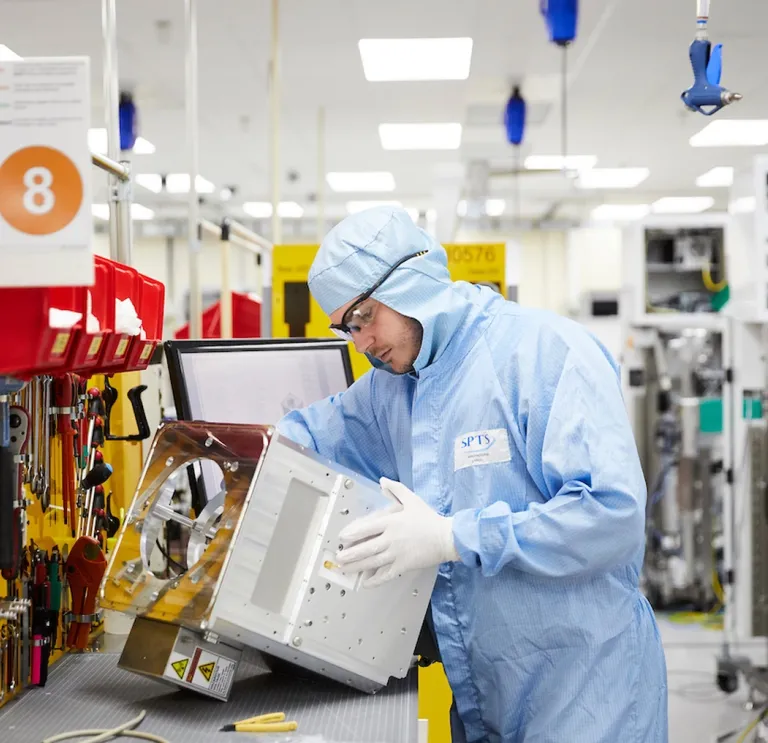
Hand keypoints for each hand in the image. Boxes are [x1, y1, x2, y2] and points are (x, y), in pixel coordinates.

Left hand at [335, 478, 458, 588]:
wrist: (446, 537)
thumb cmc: (429, 518)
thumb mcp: (412, 500)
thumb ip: (396, 489)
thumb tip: (382, 481)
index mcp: (391, 522)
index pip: (367, 528)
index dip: (352, 533)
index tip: (342, 538)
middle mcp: (391, 539)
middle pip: (366, 547)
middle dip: (350, 554)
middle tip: (338, 558)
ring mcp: (397, 554)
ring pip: (372, 562)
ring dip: (357, 567)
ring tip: (344, 569)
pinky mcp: (404, 566)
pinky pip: (386, 575)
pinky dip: (375, 580)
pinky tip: (365, 583)